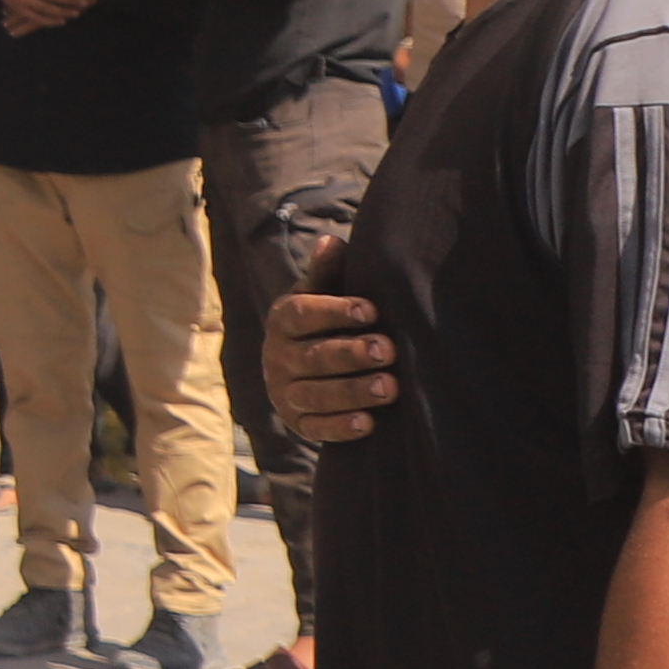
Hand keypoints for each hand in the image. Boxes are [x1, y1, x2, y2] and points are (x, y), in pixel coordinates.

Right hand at [265, 287, 399, 446]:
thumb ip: (327, 272)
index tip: (373, 310)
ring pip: (315, 394)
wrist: (312, 369)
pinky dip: (341, 427)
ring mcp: (285, 393)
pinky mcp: (297, 423)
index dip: (335, 312)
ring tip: (390, 387)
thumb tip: (331, 241)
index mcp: (283, 321)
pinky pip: (315, 428)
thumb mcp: (323, 294)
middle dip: (351, 354)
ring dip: (353, 392)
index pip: (301, 314)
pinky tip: (369, 423)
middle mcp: (277, 357)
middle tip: (389, 350)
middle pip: (311, 357)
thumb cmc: (327, 323)